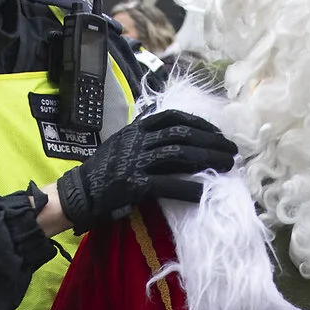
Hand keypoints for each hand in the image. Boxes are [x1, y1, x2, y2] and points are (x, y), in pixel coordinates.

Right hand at [53, 112, 238, 229]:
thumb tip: (177, 136)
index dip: (200, 123)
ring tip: (227, 167)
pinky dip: (187, 188)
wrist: (78, 192)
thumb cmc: (104, 170)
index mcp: (137, 129)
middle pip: (182, 134)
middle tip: (232, 152)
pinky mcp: (133, 185)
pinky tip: (203, 192)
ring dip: (207, 160)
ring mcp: (135, 161)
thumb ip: (147, 137)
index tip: (217, 133)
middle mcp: (137, 141)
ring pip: (179, 155)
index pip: (173, 117)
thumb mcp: (124, 143)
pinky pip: (166, 184)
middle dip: (211, 142)